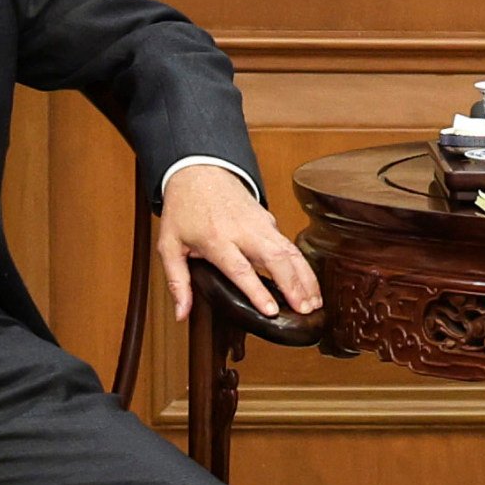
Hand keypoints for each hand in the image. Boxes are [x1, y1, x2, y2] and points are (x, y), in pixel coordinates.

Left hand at [160, 163, 320, 323]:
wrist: (199, 171)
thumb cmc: (184, 209)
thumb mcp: (169, 245)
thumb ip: (177, 281)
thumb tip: (181, 313)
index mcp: (216, 239)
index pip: (241, 269)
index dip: (258, 291)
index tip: (272, 311)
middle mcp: (242, 231)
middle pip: (275, 258)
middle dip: (294, 285)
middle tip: (304, 309)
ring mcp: (260, 224)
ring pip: (289, 251)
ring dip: (305, 277)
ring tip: (315, 302)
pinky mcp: (269, 220)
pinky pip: (289, 245)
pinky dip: (302, 265)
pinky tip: (309, 284)